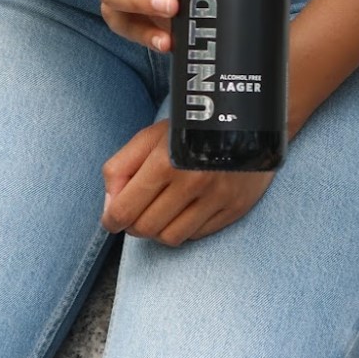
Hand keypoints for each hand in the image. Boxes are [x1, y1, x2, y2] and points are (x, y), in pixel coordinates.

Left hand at [101, 120, 273, 245]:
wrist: (248, 119)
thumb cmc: (191, 128)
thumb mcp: (149, 137)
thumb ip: (120, 168)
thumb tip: (110, 207)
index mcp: (165, 162)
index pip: (124, 211)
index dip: (111, 220)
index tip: (113, 218)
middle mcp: (192, 183)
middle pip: (146, 228)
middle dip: (134, 224)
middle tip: (138, 211)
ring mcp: (216, 198)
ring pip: (171, 238)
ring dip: (159, 229)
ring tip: (163, 211)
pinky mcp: (235, 208)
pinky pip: (198, 234)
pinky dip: (186, 227)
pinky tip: (187, 209)